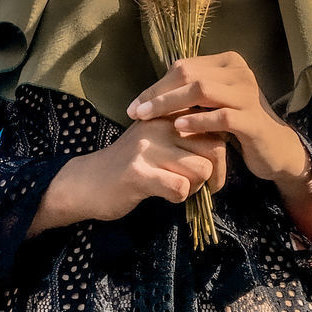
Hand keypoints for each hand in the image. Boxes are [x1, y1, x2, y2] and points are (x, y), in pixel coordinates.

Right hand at [72, 112, 227, 222]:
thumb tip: (224, 145)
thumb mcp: (159, 140)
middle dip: (214, 174)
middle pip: (214, 148)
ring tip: (179, 188)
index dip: (219, 153)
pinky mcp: (138, 173)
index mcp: (166, 114)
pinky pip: (179, 188)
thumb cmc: (130, 164)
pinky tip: (165, 195)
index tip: (211, 169)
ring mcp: (148, 148)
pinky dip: (179, 198)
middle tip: (200, 186)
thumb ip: (187, 137)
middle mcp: (159, 125)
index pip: (213, 125)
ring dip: (196, 187)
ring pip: (200, 169)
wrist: (87, 182)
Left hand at [125, 52, 308, 185]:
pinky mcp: (252, 120)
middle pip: (190, 75)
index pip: (184, 66)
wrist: (273, 148)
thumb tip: (151, 94)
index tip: (135, 105)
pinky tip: (178, 128)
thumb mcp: (214, 103)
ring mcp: (248, 94)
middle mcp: (239, 72)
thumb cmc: (237, 124)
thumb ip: (191, 92)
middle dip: (159, 94)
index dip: (157, 85)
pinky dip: (197, 121)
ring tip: (150, 119)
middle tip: (136, 113)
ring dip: (171, 104)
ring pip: (202, 91)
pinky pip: (220, 116)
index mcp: (228, 62)